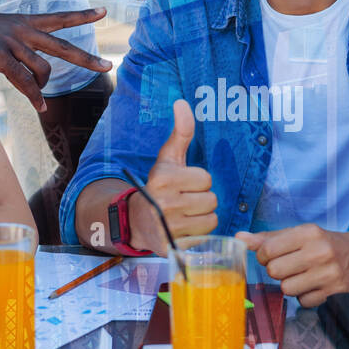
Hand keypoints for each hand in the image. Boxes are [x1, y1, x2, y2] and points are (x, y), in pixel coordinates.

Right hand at [0, 10, 111, 112]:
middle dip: (86, 58)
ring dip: (43, 87)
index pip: (59, 17)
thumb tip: (31, 70)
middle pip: (62, 45)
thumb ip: (18, 46)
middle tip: (108, 66)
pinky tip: (40, 106)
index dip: (82, 15)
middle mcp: (21, 30)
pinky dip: (34, 96)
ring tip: (37, 96)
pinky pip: (24, 81)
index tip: (103, 11)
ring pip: (42, 69)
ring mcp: (11, 42)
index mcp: (23, 22)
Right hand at [130, 99, 217, 253]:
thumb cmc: (159, 186)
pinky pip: (204, 239)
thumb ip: (181, 132)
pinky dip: (198, 235)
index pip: (206, 180)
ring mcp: (168, 226)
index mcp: (163, 178)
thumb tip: (182, 102)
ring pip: (211, 220)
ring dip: (203, 218)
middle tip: (186, 201)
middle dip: (202, 200)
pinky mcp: (172, 246)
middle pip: (211, 200)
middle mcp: (164, 202)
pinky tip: (185, 230)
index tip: (185, 185)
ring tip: (186, 215)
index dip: (199, 182)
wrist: (136, 220)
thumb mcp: (168, 158)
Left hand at [236, 224, 348, 307]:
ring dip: (291, 286)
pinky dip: (305, 297)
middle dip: (277, 271)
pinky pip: (303, 302)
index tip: (272, 256)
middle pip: (274, 271)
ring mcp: (328, 273)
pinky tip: (314, 286)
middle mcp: (319, 252)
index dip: (264, 256)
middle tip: (288, 267)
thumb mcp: (299, 234)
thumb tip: (239, 238)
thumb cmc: (325, 243)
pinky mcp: (334, 291)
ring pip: (287, 289)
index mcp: (308, 233)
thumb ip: (269, 238)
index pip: (267, 250)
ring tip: (302, 276)